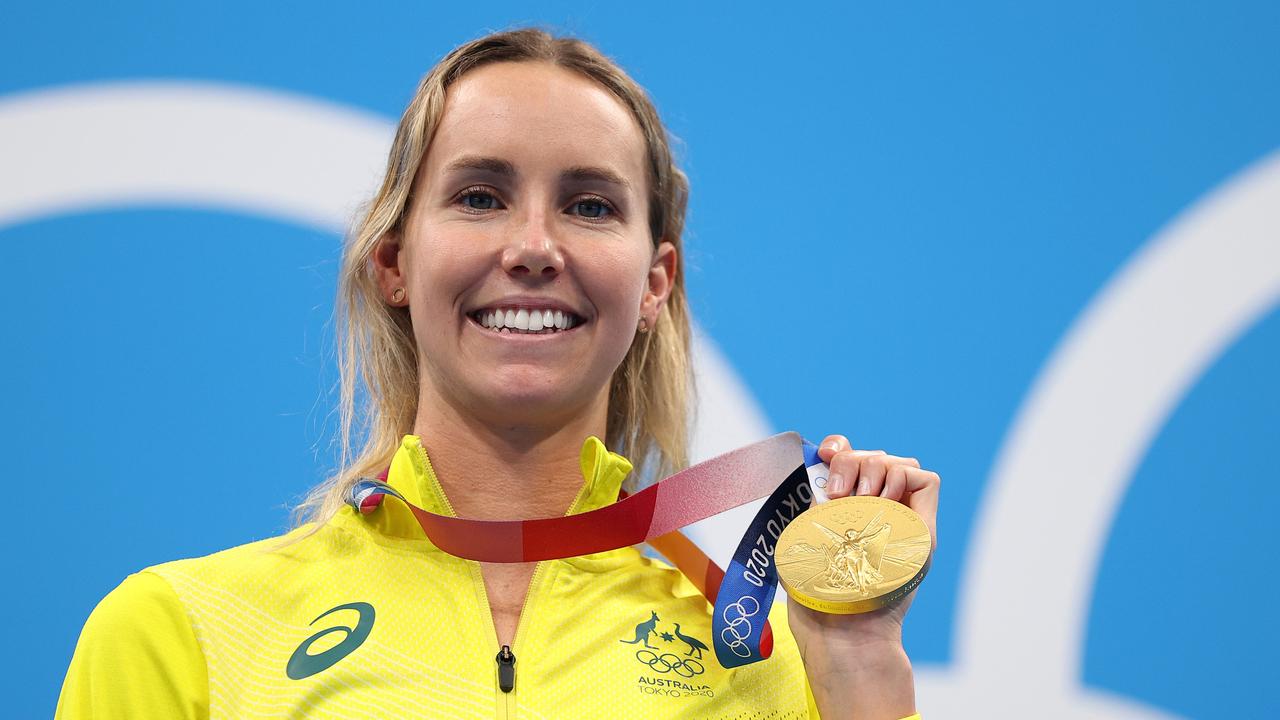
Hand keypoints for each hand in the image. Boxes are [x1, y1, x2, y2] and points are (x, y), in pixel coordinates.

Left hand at [786, 434, 940, 718]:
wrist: (843, 631)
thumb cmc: (818, 597)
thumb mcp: (806, 539)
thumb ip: (815, 504)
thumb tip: (814, 466)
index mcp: (845, 510)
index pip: (850, 460)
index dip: (839, 448)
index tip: (823, 455)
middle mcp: (876, 512)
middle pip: (874, 456)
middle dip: (852, 461)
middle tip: (836, 494)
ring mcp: (901, 520)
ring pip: (898, 463)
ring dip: (874, 469)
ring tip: (857, 500)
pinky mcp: (923, 531)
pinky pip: (926, 479)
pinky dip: (902, 478)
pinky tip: (880, 501)